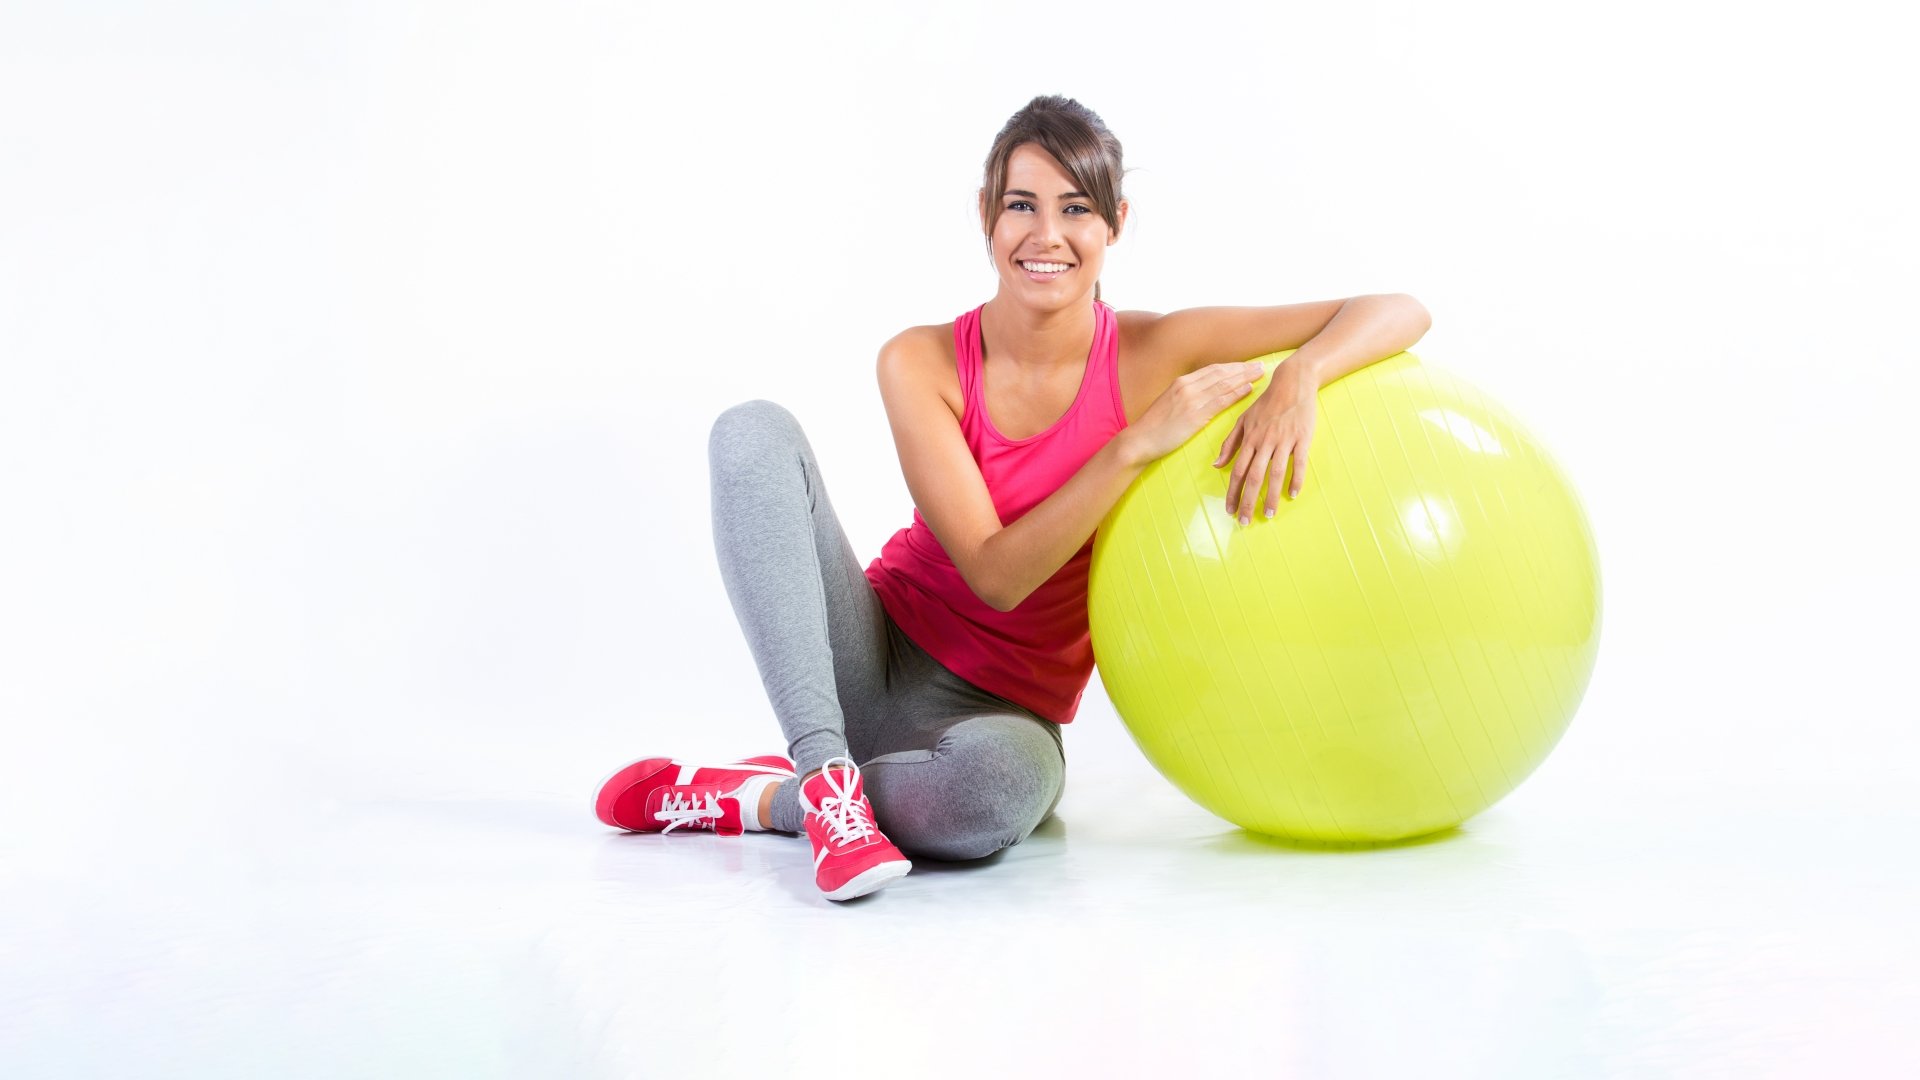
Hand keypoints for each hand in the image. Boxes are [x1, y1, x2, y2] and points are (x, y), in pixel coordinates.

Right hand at [1122, 360, 1267, 465]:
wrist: (1139, 440)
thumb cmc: (1154, 426)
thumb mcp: (1169, 403)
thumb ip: (1185, 396)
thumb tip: (1202, 394)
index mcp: (1181, 382)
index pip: (1212, 370)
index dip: (1232, 367)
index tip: (1246, 365)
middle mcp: (1187, 386)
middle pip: (1221, 373)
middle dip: (1243, 368)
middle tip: (1261, 366)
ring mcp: (1191, 399)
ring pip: (1224, 383)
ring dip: (1244, 377)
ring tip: (1260, 374)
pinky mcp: (1194, 415)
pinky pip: (1220, 400)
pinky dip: (1236, 393)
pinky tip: (1248, 389)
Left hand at [1214, 362, 1316, 522]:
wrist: (1292, 383)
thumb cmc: (1266, 403)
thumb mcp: (1243, 420)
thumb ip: (1230, 443)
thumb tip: (1217, 464)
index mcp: (1249, 439)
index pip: (1238, 471)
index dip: (1233, 493)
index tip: (1229, 510)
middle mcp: (1264, 442)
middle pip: (1254, 477)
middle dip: (1248, 502)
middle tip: (1245, 521)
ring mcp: (1283, 440)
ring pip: (1275, 473)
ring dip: (1272, 496)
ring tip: (1269, 515)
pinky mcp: (1302, 438)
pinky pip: (1299, 463)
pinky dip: (1296, 479)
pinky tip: (1293, 494)